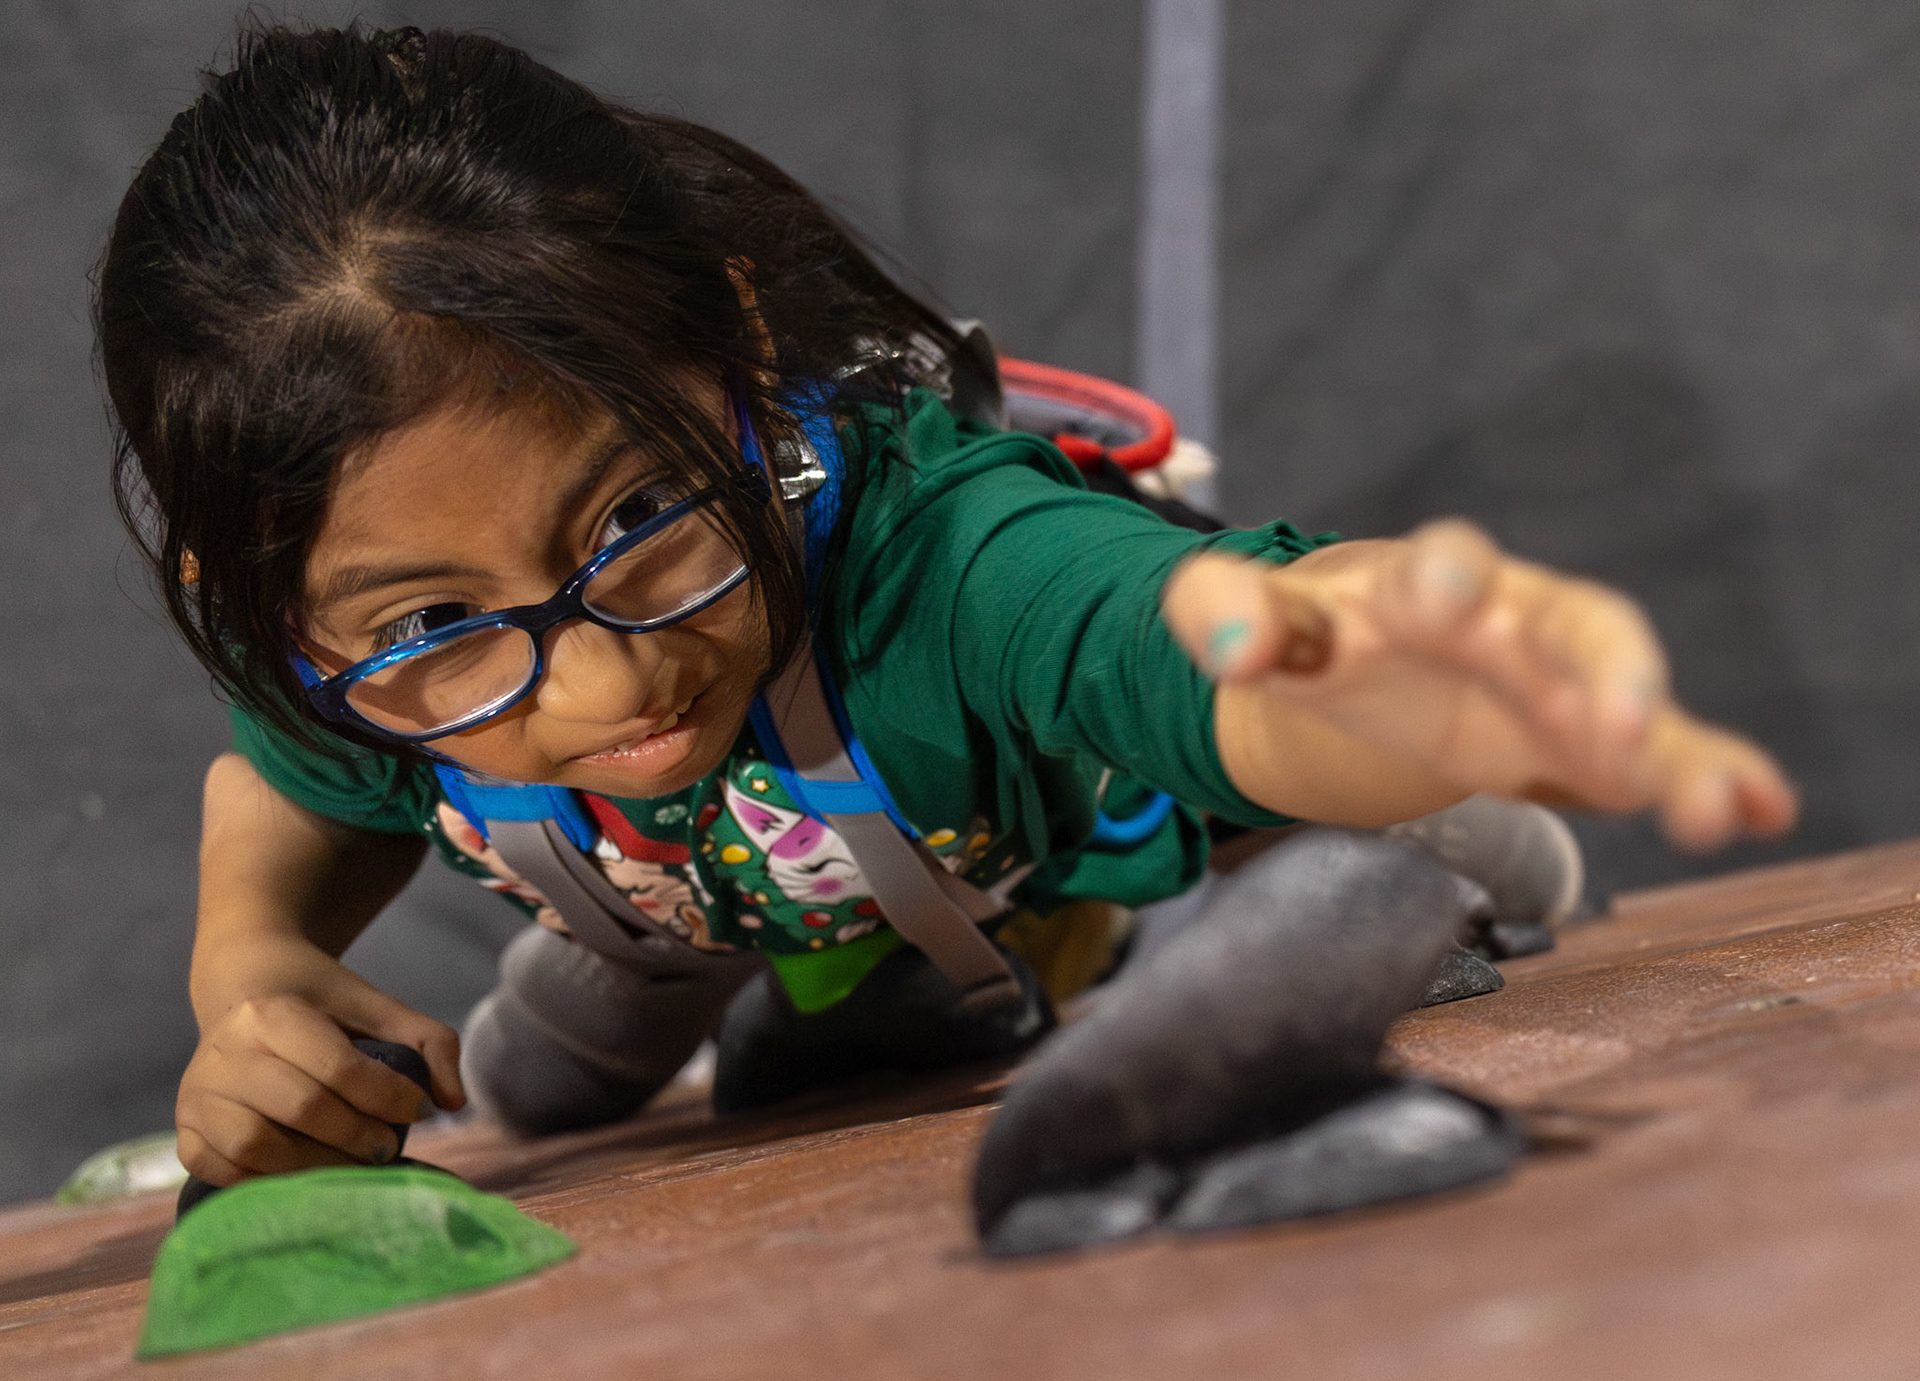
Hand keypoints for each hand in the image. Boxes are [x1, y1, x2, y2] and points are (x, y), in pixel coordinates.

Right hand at [175, 940, 463, 1185]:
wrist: (243, 983)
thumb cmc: (319, 1001)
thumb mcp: (376, 1004)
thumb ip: (427, 1041)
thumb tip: (452, 1103)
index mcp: (272, 1012)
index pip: (339, 1067)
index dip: (387, 1096)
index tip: (417, 1110)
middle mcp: (225, 1051)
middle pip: (302, 1109)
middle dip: (358, 1135)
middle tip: (388, 1146)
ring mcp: (197, 1094)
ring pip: (256, 1147)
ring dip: (315, 1166)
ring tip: (352, 1165)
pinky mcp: (185, 1130)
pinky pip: (223, 1171)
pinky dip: (268, 1182)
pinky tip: (306, 1174)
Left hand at [1161, 519, 1797, 849]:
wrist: (1371, 660)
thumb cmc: (1322, 634)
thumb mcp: (1258, 622)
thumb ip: (1226, 614)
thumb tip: (1226, 646)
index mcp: (1424, 582)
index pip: (1441, 566)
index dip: (1446, 577)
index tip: (1446, 593)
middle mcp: (1517, 619)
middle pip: (1576, 626)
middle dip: (1599, 668)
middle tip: (1614, 721)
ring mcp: (1564, 681)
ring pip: (1634, 701)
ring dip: (1671, 748)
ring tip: (1711, 810)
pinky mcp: (1590, 741)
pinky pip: (1664, 754)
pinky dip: (1714, 774)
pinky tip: (1762, 809)